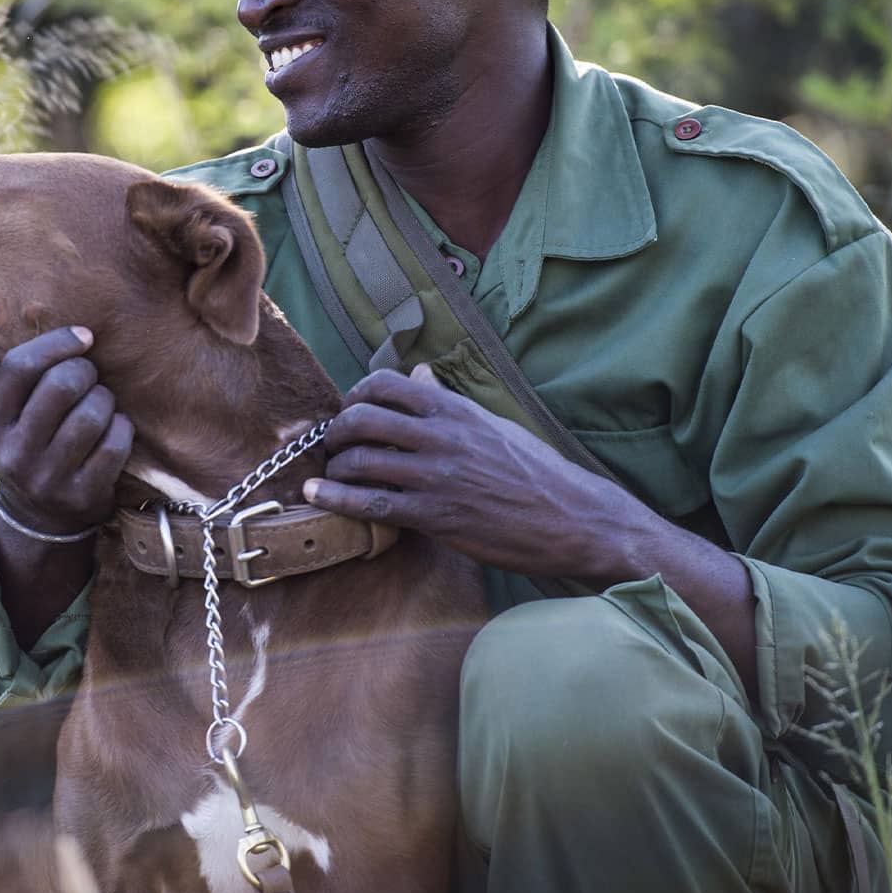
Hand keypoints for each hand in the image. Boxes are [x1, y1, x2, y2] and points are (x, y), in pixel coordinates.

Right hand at [0, 326, 132, 539]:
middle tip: (88, 375)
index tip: (83, 337)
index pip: (20, 368)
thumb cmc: (14, 440)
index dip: (57, 344)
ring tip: (98, 402)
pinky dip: (121, 427)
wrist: (39, 514)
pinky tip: (112, 428)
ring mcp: (48, 480)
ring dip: (105, 399)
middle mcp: (12, 456)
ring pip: (93, 413)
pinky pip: (115, 443)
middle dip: (85, 370)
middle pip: (62, 386)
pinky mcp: (82, 496)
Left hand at [302, 364, 647, 581]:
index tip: (350, 410)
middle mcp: (442, 436)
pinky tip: (317, 494)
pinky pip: (372, 504)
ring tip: (330, 473)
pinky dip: (336, 497)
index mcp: (456, 409)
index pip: (385, 383)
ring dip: (335, 466)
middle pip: (361, 418)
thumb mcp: (493, 423)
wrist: (574, 518)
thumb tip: (418, 374)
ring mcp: (437, 476)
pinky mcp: (436, 516)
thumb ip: (448, 401)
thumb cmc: (535, 471)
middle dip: (335, 430)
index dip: (356, 394)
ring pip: (361, 460)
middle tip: (332, 444)